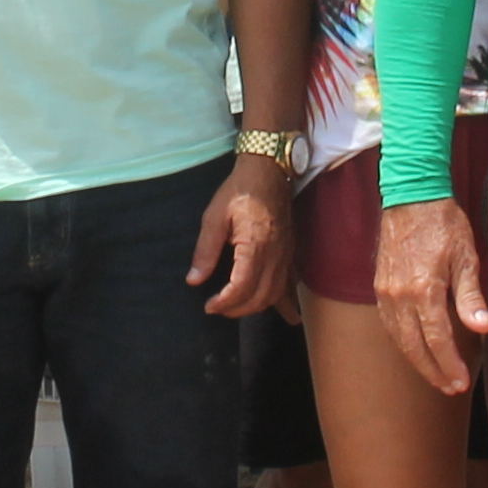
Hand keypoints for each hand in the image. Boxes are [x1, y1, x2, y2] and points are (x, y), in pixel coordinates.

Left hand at [191, 153, 293, 320]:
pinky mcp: (291, 252)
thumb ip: (205, 250)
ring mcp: (287, 255)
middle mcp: (276, 255)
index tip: (208, 305)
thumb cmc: (240, 190)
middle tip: (217, 308)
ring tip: (237, 308)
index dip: (225, 302)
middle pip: (261, 297)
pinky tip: (289, 317)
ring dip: (257, 307)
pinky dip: (287, 302)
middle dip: (238, 309)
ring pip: (276, 294)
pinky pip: (292, 284)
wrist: (269, 171)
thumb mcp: (215, 216)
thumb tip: (195, 279)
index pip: (242, 287)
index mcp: (255, 245)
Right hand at [374, 197, 487, 394]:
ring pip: (399, 339)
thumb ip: (471, 298)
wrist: (411, 196)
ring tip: (436, 376)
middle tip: (450, 388)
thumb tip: (483, 329)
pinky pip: (389, 325)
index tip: (461, 382)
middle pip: (414, 347)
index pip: (437, 340)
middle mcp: (400, 296)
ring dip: (417, 361)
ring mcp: (386, 292)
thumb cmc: (444, 224)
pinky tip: (415, 349)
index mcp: (424, 291)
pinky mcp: (380, 286)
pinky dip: (403, 343)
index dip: (450, 365)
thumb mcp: (467, 258)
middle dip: (433, 372)